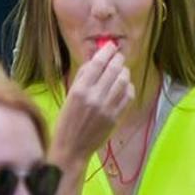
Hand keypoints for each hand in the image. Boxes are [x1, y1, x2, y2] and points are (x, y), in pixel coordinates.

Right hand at [52, 42, 132, 166]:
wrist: (71, 149)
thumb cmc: (66, 121)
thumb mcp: (69, 96)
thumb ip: (82, 77)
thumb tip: (95, 58)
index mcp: (79, 90)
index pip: (97, 63)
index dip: (106, 51)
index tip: (110, 45)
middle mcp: (94, 97)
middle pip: (113, 69)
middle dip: (118, 59)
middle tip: (118, 56)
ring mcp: (107, 108)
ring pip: (123, 81)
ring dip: (124, 72)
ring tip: (121, 70)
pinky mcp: (115, 117)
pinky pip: (128, 96)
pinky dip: (128, 87)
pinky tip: (124, 86)